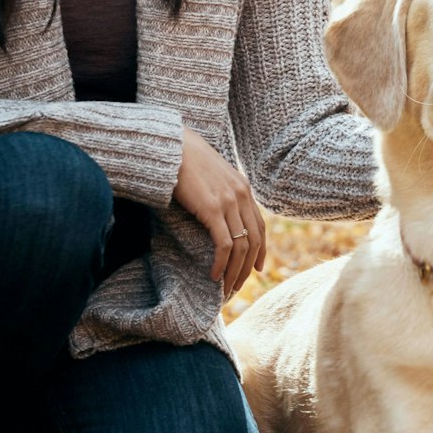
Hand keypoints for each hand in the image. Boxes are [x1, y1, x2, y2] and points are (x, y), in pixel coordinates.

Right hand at [172, 126, 266, 296]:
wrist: (172, 145)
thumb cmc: (184, 159)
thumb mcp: (210, 176)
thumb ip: (218, 192)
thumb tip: (212, 210)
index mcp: (243, 188)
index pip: (260, 226)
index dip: (261, 250)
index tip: (257, 268)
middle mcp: (241, 196)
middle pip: (255, 240)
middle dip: (248, 266)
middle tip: (238, 285)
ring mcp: (229, 202)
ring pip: (242, 246)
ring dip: (235, 271)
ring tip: (227, 288)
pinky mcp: (213, 209)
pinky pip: (224, 244)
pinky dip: (221, 264)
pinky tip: (214, 276)